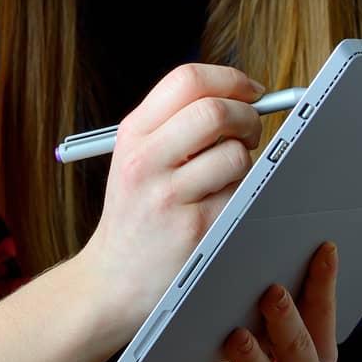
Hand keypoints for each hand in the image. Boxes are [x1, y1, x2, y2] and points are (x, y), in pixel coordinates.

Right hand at [77, 64, 264, 336]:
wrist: (112, 282)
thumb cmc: (136, 214)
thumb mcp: (137, 158)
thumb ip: (177, 122)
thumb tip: (243, 95)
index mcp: (134, 133)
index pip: (187, 80)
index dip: (230, 80)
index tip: (250, 92)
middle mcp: (146, 160)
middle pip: (215, 111)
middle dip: (247, 117)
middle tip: (249, 133)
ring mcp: (169, 197)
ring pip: (236, 155)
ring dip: (247, 163)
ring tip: (227, 179)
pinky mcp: (195, 230)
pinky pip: (240, 195)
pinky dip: (243, 196)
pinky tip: (223, 208)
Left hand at [194, 242, 338, 361]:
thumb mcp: (278, 351)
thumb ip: (277, 318)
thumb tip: (262, 266)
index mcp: (322, 358)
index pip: (324, 315)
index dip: (325, 282)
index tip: (323, 248)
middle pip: (299, 348)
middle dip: (285, 319)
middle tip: (271, 291)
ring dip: (250, 355)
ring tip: (235, 334)